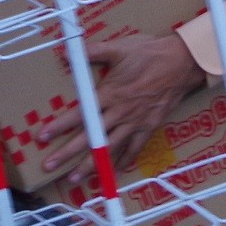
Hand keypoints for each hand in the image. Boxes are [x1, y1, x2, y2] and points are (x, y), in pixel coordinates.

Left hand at [32, 31, 207, 184]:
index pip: (80, 114)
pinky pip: (135, 148)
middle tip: (49, 165)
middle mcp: (120, 112)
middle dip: (68, 153)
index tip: (43, 136)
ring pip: (109, 148)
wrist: (182, 62)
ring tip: (75, 178)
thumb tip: (67, 52)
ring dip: (91, 164)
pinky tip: (114, 172)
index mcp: (109, 93)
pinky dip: (124, 161)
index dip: (60, 126)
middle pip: (90, 137)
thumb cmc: (150, 53)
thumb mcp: (119, 47)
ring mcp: (135, 122)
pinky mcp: (149, 126)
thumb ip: (92, 52)